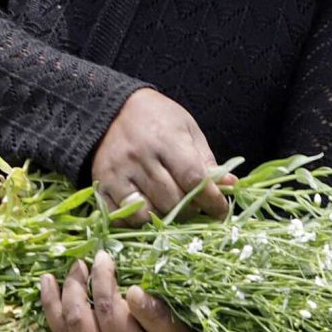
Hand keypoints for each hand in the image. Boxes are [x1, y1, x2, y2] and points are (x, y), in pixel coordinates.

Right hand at [92, 88, 237, 223]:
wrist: (111, 109)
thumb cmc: (157, 119)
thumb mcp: (187, 129)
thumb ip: (206, 160)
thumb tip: (229, 186)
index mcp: (166, 139)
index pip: (193, 178)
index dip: (211, 200)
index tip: (221, 211)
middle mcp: (140, 156)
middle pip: (171, 199)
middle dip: (189, 210)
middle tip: (195, 208)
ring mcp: (117, 172)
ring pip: (147, 213)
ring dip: (164, 218)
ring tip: (171, 209)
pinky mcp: (101, 184)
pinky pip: (120, 217)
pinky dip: (136, 222)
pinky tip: (147, 212)